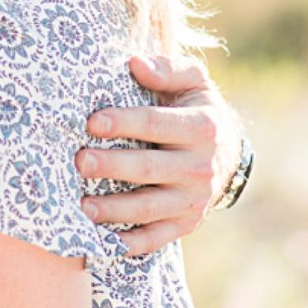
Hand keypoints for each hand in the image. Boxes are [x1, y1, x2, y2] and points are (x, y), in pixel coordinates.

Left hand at [76, 56, 242, 255]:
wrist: (227, 154)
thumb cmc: (196, 108)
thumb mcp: (193, 81)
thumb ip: (167, 69)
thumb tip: (135, 63)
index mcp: (202, 127)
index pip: (158, 124)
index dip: (125, 123)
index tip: (93, 122)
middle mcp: (201, 167)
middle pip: (150, 168)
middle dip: (113, 166)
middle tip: (79, 161)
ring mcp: (193, 200)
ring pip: (149, 208)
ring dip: (115, 209)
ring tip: (83, 205)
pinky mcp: (185, 224)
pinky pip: (155, 238)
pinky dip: (130, 244)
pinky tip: (101, 241)